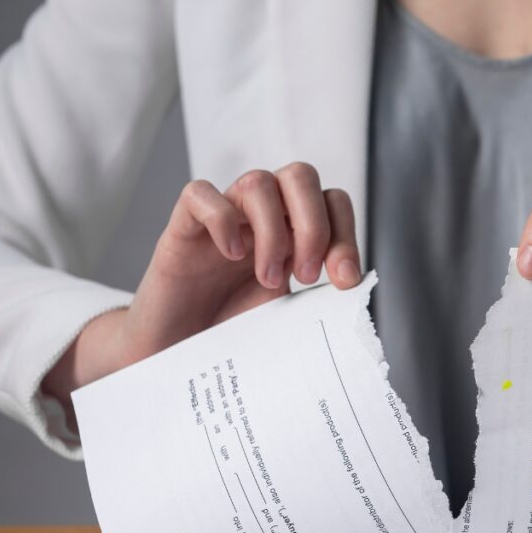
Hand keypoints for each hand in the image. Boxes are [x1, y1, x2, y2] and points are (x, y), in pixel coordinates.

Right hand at [43, 163, 360, 424]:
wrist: (175, 357)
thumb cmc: (231, 331)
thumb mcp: (287, 313)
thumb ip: (318, 293)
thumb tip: (355, 283)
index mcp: (293, 232)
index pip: (332, 201)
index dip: (345, 234)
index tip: (343, 282)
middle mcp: (261, 217)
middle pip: (300, 175)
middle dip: (314, 225)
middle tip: (306, 276)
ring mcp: (223, 219)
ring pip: (257, 180)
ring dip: (273, 230)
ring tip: (267, 278)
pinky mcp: (183, 228)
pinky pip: (199, 192)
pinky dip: (221, 217)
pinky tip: (230, 253)